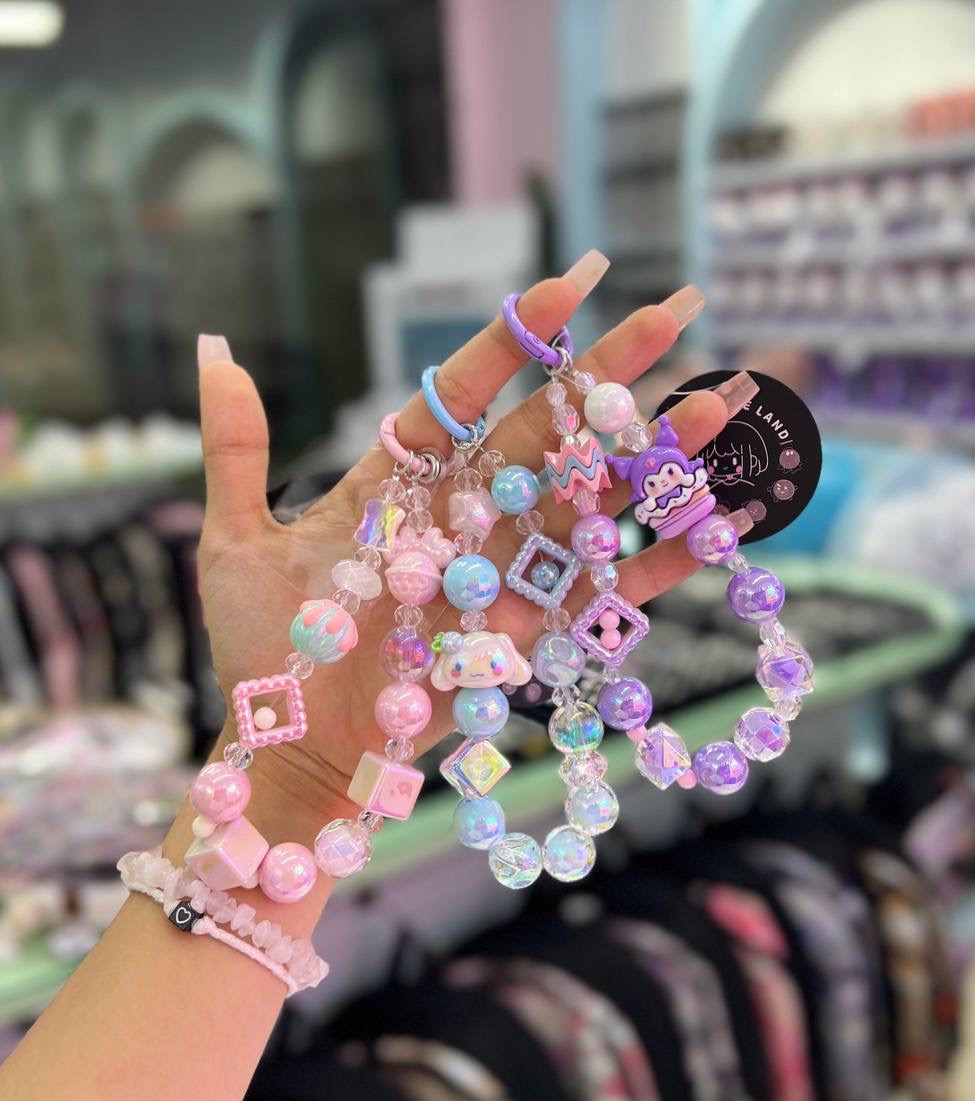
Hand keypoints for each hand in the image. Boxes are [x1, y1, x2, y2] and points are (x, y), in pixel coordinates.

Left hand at [194, 257, 750, 853]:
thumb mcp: (234, 543)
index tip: (569, 278)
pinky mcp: (529, 634)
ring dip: (655, 455)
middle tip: (676, 309)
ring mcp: (503, 574)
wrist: (291, 748)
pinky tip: (721, 519)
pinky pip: (604, 592)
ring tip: (719, 399)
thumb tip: (216, 351)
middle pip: (549, 432)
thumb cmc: (260, 652)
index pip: (465, 393)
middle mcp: (465, 518)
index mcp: (400, 482)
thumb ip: (237, 449)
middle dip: (613, 371)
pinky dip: (663, 561)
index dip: (515, 338)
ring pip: (591, 501)